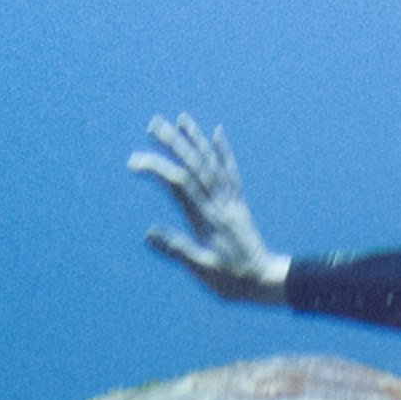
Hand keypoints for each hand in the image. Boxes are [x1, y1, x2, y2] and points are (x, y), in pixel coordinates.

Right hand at [129, 115, 290, 301]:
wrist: (266, 281)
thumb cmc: (232, 280)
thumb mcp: (202, 269)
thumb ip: (177, 250)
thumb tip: (148, 233)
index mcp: (206, 218)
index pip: (178, 185)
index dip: (156, 168)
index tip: (134, 162)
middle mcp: (219, 203)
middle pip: (194, 166)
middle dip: (173, 143)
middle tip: (154, 123)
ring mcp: (230, 201)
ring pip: (212, 163)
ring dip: (196, 140)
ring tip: (182, 118)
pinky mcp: (239, 203)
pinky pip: (231, 172)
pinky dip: (223, 151)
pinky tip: (217, 133)